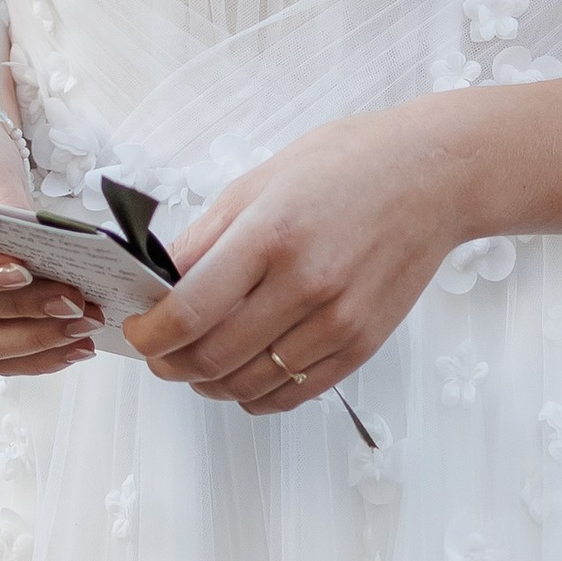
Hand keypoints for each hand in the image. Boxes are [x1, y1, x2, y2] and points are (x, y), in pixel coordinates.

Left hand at [124, 104, 468, 415]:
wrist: (428, 178)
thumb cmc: (343, 166)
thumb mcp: (260, 181)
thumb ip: (206, 238)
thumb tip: (158, 282)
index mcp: (269, 234)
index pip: (190, 311)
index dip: (149, 335)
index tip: (132, 334)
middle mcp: (304, 286)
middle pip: (213, 357)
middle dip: (170, 364)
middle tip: (155, 353)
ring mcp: (337, 323)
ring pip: (249, 385)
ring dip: (209, 384)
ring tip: (195, 364)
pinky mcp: (361, 347)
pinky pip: (294, 395)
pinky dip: (255, 395)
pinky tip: (241, 375)